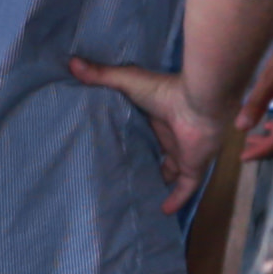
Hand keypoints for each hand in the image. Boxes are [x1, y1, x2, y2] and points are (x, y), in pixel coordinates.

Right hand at [67, 56, 224, 212]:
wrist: (201, 100)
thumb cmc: (166, 90)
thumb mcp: (127, 81)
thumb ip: (101, 75)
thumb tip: (71, 62)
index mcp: (158, 117)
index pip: (145, 131)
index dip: (133, 139)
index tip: (114, 147)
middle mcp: (172, 136)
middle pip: (158, 153)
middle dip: (146, 162)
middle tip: (123, 175)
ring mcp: (184, 151)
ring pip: (171, 172)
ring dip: (159, 181)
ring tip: (138, 196)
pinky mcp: (193, 165)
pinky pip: (185, 187)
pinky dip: (176, 199)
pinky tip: (161, 212)